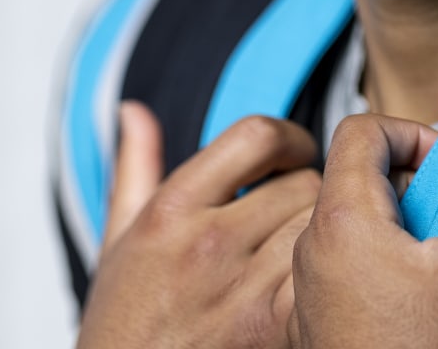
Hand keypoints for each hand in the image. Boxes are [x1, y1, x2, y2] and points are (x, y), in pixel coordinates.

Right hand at [76, 101, 319, 348]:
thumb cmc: (121, 327)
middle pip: (303, 182)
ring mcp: (241, 290)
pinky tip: (308, 291)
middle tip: (297, 216)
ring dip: (320, 237)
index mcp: (170, 210)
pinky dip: (322, 281)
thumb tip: (133, 110)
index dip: (289, 139)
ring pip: (320, 229)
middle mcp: (207, 244)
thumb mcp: (115, 243)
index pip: (258, 135)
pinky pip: (321, 280)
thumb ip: (134, 170)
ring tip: (303, 254)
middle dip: (307, 194)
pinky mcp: (271, 331)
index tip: (293, 155)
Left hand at [287, 107, 437, 348]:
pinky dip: (381, 271)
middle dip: (412, 187)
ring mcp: (305, 294)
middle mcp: (309, 250)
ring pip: (350, 227)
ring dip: (399, 231)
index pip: (361, 128)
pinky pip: (342, 272)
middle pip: (355, 176)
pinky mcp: (313, 329)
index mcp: (339, 219)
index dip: (414, 135)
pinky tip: (421, 308)